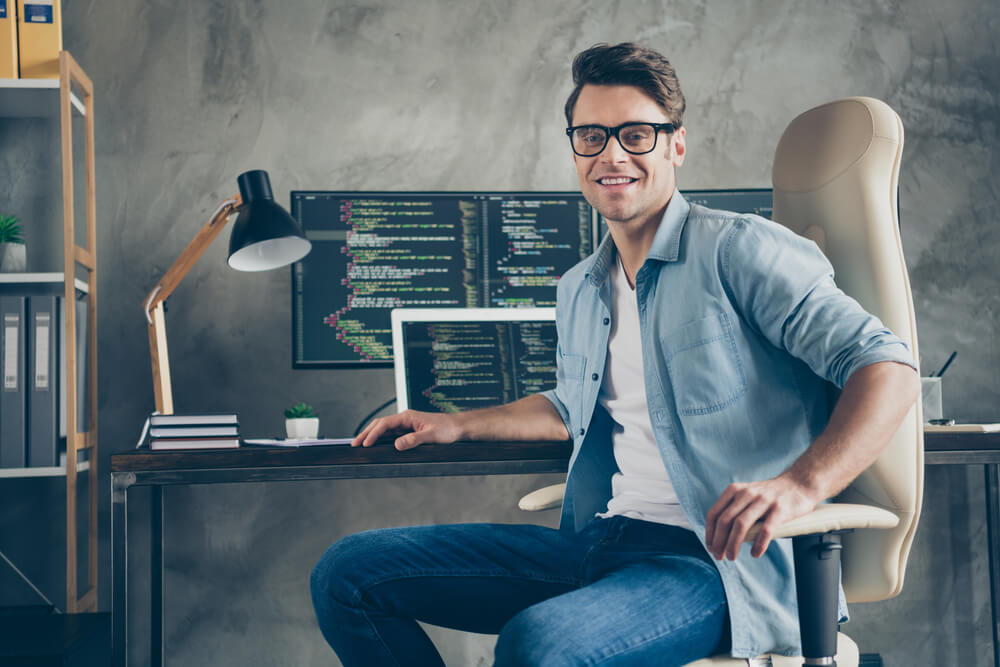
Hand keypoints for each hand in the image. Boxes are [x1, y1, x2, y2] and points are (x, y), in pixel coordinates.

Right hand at [352, 409, 463, 450]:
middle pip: (380, 425)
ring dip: (372, 436)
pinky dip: (381, 439)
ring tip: (360, 444)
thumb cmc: (447, 429)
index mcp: (408, 417)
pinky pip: (391, 435)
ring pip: (384, 429)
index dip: (373, 434)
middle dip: (366, 434)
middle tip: (354, 444)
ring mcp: (406, 425)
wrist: (457, 428)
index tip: (365, 444)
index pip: (385, 424)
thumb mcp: (431, 436)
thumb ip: (414, 440)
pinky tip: (376, 445)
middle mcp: (405, 419)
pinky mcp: (409, 431)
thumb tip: (397, 445)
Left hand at [704, 475, 818, 559]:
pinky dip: (758, 544)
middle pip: (725, 520)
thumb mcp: (746, 494)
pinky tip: (755, 554)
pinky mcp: (779, 509)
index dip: (709, 533)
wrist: (798, 483)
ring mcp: (763, 500)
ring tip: (732, 557)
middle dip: (719, 542)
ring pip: (741, 525)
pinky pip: (765, 530)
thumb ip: (734, 509)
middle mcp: (747, 494)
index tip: (710, 547)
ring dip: (733, 544)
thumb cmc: (769, 495)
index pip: (714, 513)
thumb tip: (719, 536)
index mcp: (734, 490)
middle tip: (719, 556)